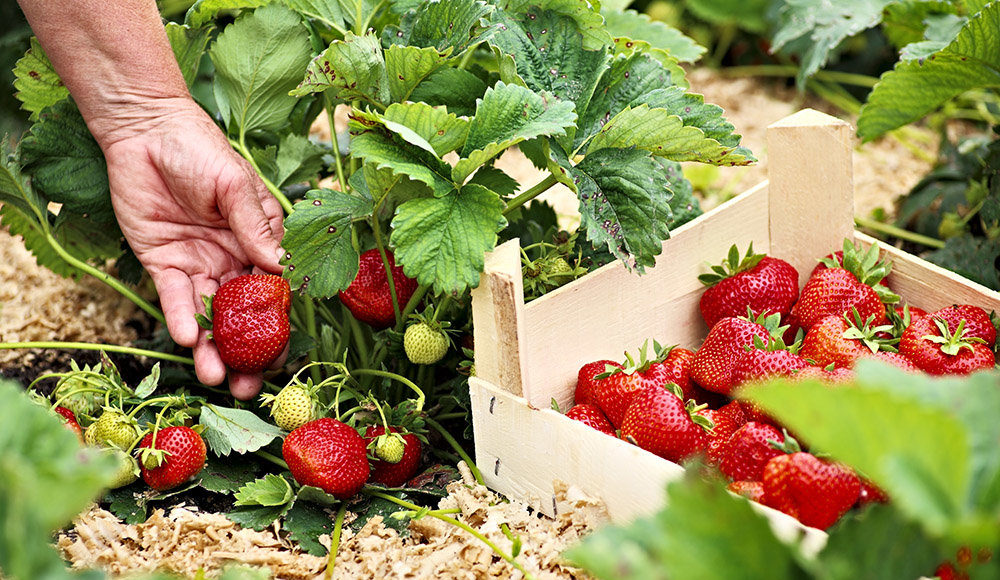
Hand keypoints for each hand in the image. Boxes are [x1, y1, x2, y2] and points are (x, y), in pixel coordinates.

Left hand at [102, 97, 284, 398]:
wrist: (143, 130)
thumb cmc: (198, 148)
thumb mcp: (234, 184)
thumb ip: (254, 226)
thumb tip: (279, 268)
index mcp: (260, 241)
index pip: (275, 292)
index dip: (278, 325)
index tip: (280, 356)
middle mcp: (233, 259)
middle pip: (244, 315)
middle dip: (247, 353)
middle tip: (248, 387)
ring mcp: (199, 264)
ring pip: (211, 316)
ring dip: (213, 348)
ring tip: (216, 378)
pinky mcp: (164, 265)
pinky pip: (176, 299)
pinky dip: (183, 319)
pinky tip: (188, 339)